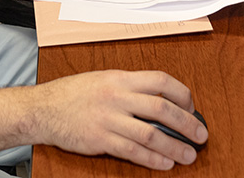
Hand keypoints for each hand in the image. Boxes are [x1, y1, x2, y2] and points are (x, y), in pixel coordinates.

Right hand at [32, 70, 205, 169]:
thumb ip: (128, 87)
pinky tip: (164, 164)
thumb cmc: (71, 94)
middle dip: (187, 124)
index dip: (181, 94)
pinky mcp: (101, 140)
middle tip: (200, 135)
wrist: (43, 109)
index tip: (191, 106)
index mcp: (119, 78)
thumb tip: (158, 100)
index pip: (160, 81)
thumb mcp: (102, 79)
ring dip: (174, 147)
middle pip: (162, 110)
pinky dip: (152, 160)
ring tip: (188, 155)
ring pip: (151, 135)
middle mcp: (116, 97)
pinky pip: (133, 151)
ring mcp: (109, 119)